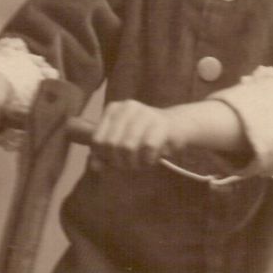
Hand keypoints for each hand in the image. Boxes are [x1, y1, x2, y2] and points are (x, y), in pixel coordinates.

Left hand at [90, 98, 249, 167]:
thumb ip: (104, 155)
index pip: (96, 140)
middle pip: (111, 145)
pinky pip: (147, 149)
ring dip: (134, 163)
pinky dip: (149, 160)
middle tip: (131, 164)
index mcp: (113, 109)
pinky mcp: (161, 124)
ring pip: (127, 148)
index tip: (116, 160)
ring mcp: (145, 113)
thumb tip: (94, 166)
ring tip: (142, 162)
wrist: (178, 127)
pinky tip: (153, 158)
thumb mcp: (121, 143)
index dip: (104, 157)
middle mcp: (127, 107)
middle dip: (120, 162)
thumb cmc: (144, 137)